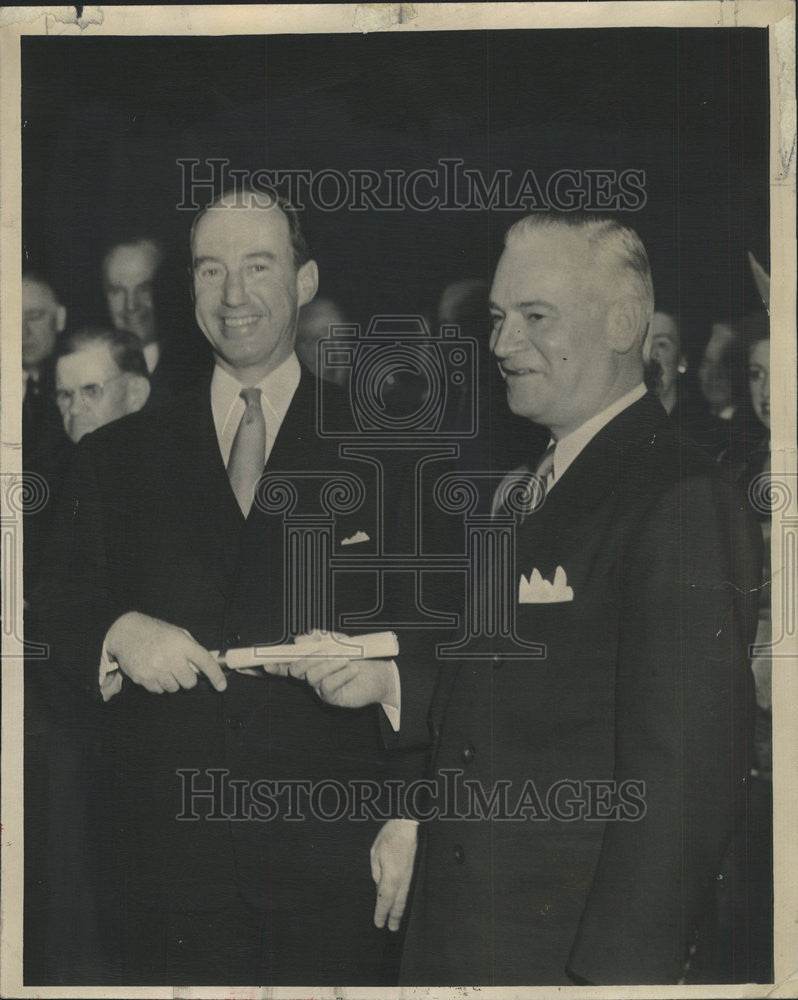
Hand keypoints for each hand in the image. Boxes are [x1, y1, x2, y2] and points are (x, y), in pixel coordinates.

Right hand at [105, 611, 226, 693]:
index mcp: (181, 644)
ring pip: (174, 688)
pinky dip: (159, 684)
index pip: (204, 662)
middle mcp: (169, 658)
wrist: (126, 633)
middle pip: (189, 682)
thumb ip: (191, 648)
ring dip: (173, 681)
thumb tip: (203, 665)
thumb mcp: (177, 633)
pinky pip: (159, 690)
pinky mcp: (143, 678)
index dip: (215, 675)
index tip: (221, 685)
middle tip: (181, 669)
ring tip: (164, 668)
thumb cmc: (154, 632)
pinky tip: (154, 671)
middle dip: (188, 678)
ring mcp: (155, 669)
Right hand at [267, 631, 397, 708]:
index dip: (276, 664)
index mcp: (311, 662)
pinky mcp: (333, 698)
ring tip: (345, 659)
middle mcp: (312, 676)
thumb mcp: (340, 641)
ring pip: (312, 677)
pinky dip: (340, 675)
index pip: (288, 663)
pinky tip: (352, 670)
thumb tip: (301, 639)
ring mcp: (321, 688)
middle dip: (307, 658)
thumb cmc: (358, 656)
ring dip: (328, 664)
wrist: (380, 672)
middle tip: (324, 650)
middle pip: (297, 669)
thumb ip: (320, 639)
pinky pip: (329, 686)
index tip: (266, 662)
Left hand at [371, 819, 417, 930]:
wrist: (409, 822)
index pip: (385, 900)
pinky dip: (407, 899)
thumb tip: (379, 886)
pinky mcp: (416, 870)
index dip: (381, 913)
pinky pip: (410, 889)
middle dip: (395, 917)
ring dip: (402, 910)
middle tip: (392, 928)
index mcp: (391, 875)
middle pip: (399, 903)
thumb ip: (376, 872)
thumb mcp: (375, 852)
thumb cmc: (390, 834)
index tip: (379, 924)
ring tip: (398, 920)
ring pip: (407, 898)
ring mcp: (412, 875)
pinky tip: (405, 903)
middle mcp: (404, 878)